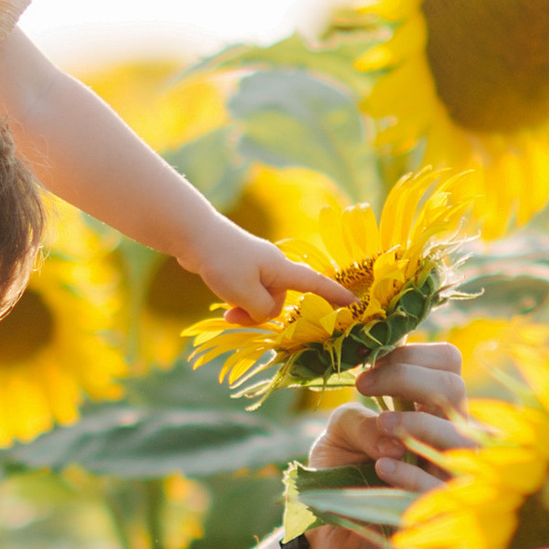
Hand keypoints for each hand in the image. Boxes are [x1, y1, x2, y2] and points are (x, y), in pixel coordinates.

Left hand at [170, 202, 354, 328]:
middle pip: (279, 302)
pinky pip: (248, 294)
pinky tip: (223, 300)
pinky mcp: (243, 269)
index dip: (336, 296)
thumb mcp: (245, 294)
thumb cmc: (223, 262)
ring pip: (260, 301)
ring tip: (226, 309)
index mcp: (282, 269)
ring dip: (245, 310)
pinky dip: (238, 302)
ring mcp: (259, 268)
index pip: (317, 284)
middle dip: (260, 314)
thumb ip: (263, 310)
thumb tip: (268, 314)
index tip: (355, 304)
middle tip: (235, 314)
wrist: (194, 235)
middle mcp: (275, 267)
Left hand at [300, 337, 473, 548]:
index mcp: (427, 408)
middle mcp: (445, 436)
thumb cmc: (340, 474)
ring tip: (382, 427)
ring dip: (419, 423)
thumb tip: (387, 430)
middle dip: (410, 378)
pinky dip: (412, 472)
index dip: (412, 356)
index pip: (445, 364)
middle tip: (366, 386)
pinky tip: (382, 467)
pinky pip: (440, 488)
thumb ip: (355, 418)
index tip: (368, 369)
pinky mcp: (439, 513)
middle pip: (454, 390)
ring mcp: (447, 473)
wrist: (327, 533)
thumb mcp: (337, 435)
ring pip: (461, 438)